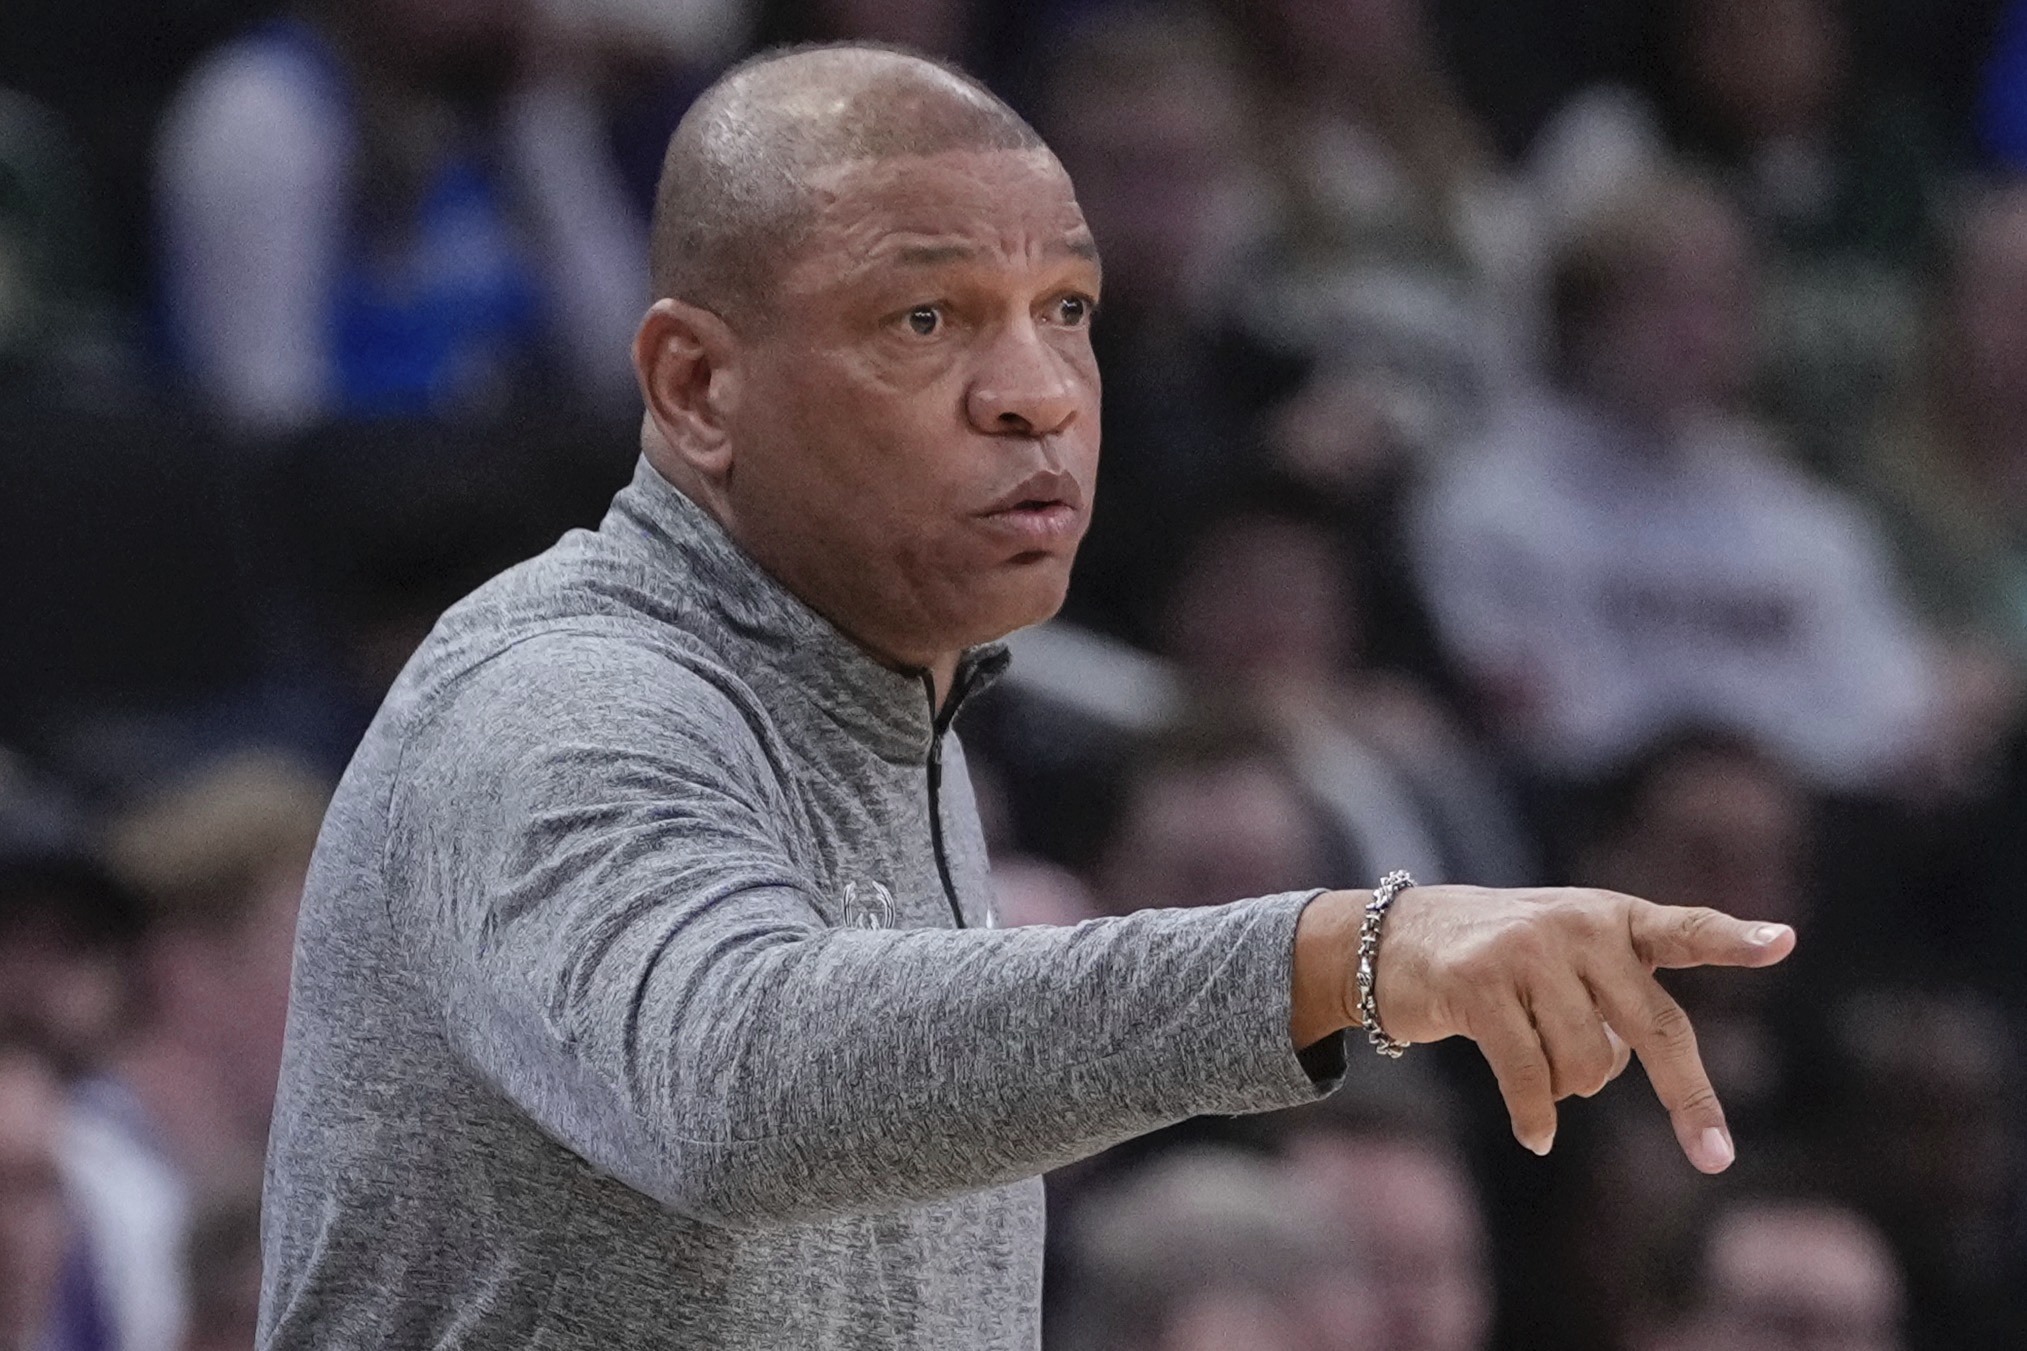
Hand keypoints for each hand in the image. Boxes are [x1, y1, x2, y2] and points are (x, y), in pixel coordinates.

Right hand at [1295, 887, 1794, 1170]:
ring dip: (1569, 1089)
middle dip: (1688, 1099)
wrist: (1391, 939)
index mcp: (1610, 917)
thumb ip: (1610, 996)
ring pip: (1587, 1065)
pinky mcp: (1478, 984)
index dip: (1732, 939)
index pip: (1682, 930)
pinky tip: (1535, 1133)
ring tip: (1537, 1066)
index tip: (1783, 942)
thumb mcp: (1562, 957)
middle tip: (1715, 1158)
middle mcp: (1575, 926)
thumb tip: (1626, 1066)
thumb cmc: (1496, 958)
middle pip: (1655, 1027)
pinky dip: (1536, 1117)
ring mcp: (1525, 951)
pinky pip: (1531, 1079)